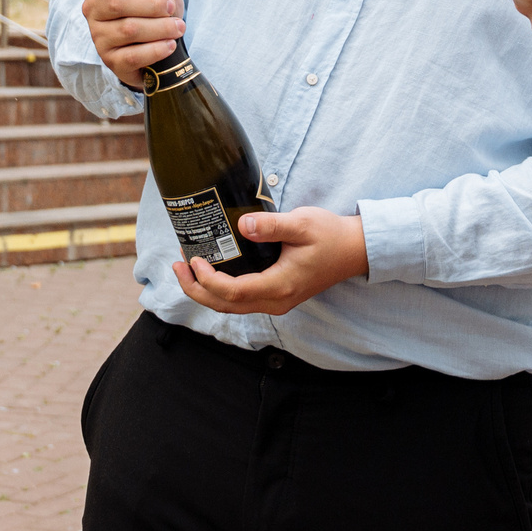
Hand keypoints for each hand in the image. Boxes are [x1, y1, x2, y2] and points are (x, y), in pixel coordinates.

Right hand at [81, 0, 184, 87]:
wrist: (164, 40)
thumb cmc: (156, 4)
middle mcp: (92, 10)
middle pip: (117, 4)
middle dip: (151, 4)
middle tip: (171, 5)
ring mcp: (99, 37)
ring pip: (128, 30)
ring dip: (159, 27)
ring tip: (179, 26)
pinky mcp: (111, 61)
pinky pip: (132, 56)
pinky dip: (156, 49)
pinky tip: (169, 43)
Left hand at [174, 207, 368, 316]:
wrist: (354, 250)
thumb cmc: (330, 235)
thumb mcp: (302, 224)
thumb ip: (272, 225)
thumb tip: (242, 225)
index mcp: (280, 285)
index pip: (233, 292)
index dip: (207, 280)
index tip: (194, 259)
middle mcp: (276, 301)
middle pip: (225, 306)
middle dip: (195, 288)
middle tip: (178, 264)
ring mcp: (276, 302)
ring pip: (230, 307)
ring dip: (205, 291)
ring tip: (187, 268)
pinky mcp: (276, 296)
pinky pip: (241, 301)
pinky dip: (220, 290)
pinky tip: (211, 272)